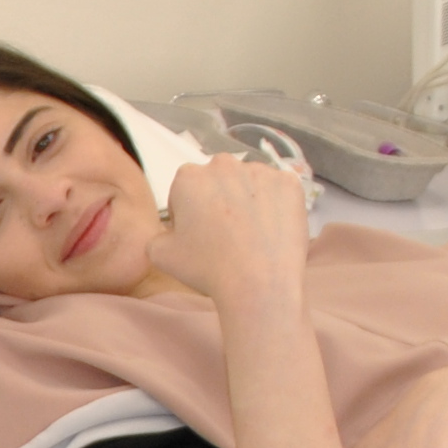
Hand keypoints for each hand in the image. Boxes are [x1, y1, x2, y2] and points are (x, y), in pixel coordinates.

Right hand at [145, 157, 311, 305]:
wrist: (258, 283)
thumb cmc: (206, 268)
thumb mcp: (159, 255)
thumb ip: (157, 234)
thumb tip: (171, 230)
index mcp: (189, 177)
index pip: (184, 191)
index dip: (189, 214)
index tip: (198, 236)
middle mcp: (224, 164)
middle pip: (218, 181)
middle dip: (218, 200)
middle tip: (225, 234)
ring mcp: (261, 170)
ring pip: (249, 182)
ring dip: (247, 200)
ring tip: (251, 234)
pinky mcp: (290, 182)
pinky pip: (278, 190)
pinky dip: (275, 205)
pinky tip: (270, 229)